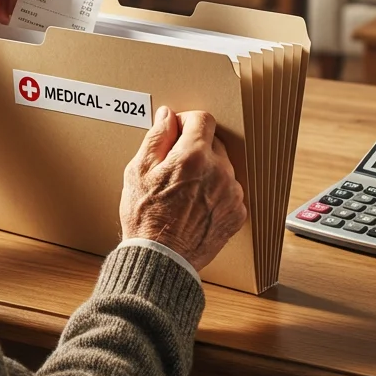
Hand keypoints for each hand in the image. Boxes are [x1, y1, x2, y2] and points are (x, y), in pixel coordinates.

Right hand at [120, 107, 246, 271]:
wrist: (161, 259)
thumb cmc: (145, 217)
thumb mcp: (138, 171)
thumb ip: (157, 138)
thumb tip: (167, 116)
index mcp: (194, 156)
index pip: (203, 119)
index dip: (186, 121)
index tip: (176, 132)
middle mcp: (220, 171)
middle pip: (214, 142)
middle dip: (196, 147)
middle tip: (174, 166)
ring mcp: (232, 193)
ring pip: (223, 167)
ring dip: (208, 170)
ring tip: (185, 189)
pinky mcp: (237, 213)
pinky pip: (230, 190)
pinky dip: (216, 192)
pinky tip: (196, 204)